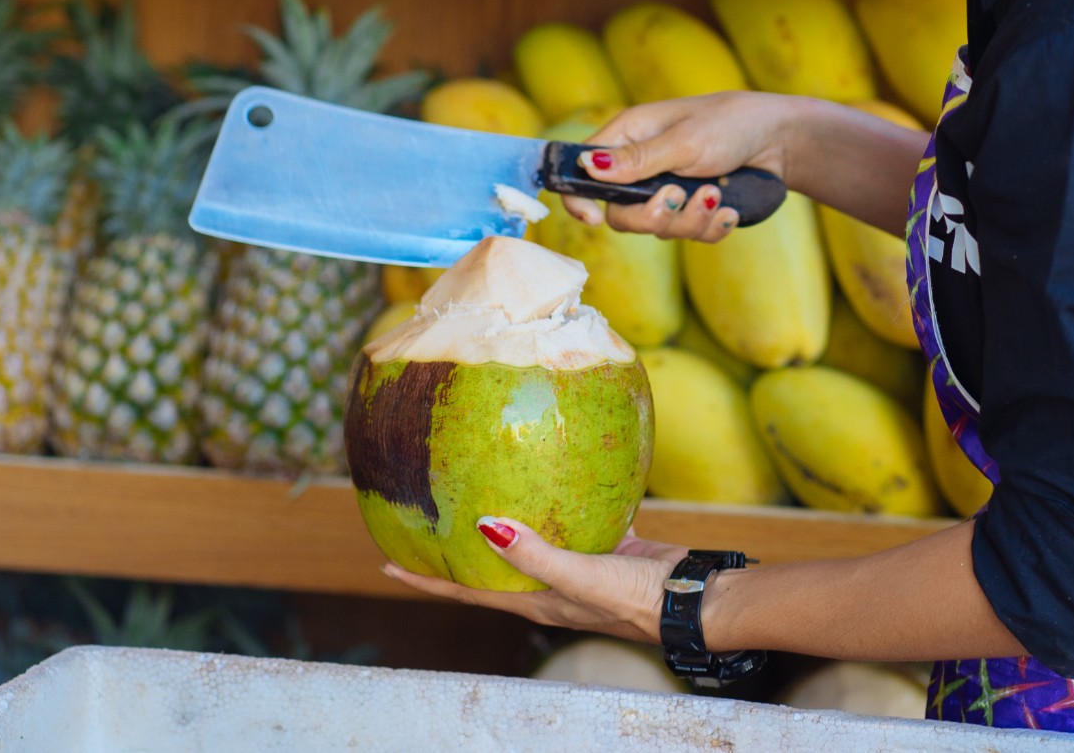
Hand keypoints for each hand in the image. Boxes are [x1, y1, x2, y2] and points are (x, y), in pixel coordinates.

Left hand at [380, 518, 688, 644]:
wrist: (688, 600)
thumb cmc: (633, 598)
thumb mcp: (579, 578)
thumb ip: (535, 554)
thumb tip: (484, 526)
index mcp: (534, 602)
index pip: (465, 593)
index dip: (425, 581)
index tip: (385, 562)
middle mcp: (549, 586)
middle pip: (489, 569)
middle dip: (455, 552)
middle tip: (424, 523)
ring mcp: (577, 566)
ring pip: (528, 542)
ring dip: (503, 524)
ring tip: (478, 492)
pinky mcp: (606, 544)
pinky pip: (573, 520)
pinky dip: (559, 501)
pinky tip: (557, 473)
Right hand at [569, 92, 805, 240]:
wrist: (781, 139)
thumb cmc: (731, 124)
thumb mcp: (684, 140)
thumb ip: (638, 159)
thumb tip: (586, 167)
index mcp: (629, 137)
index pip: (582, 172)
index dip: (579, 200)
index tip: (594, 220)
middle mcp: (642, 166)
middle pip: (621, 214)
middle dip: (653, 215)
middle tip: (679, 195)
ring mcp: (667, 189)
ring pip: (658, 229)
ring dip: (690, 220)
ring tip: (717, 195)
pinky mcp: (693, 208)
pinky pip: (689, 235)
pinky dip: (711, 228)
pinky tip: (730, 211)